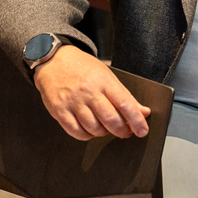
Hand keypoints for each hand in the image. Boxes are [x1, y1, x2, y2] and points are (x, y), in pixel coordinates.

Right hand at [33, 45, 150, 140]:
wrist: (54, 60)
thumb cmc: (83, 67)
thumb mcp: (108, 75)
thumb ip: (125, 96)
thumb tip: (143, 112)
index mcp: (104, 81)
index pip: (125, 104)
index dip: (136, 120)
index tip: (142, 131)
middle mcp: (89, 92)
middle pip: (110, 119)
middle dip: (122, 130)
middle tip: (126, 132)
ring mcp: (73, 102)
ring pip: (94, 129)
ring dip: (104, 133)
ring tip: (106, 128)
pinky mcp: (59, 111)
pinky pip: (76, 132)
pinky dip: (87, 136)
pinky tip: (90, 130)